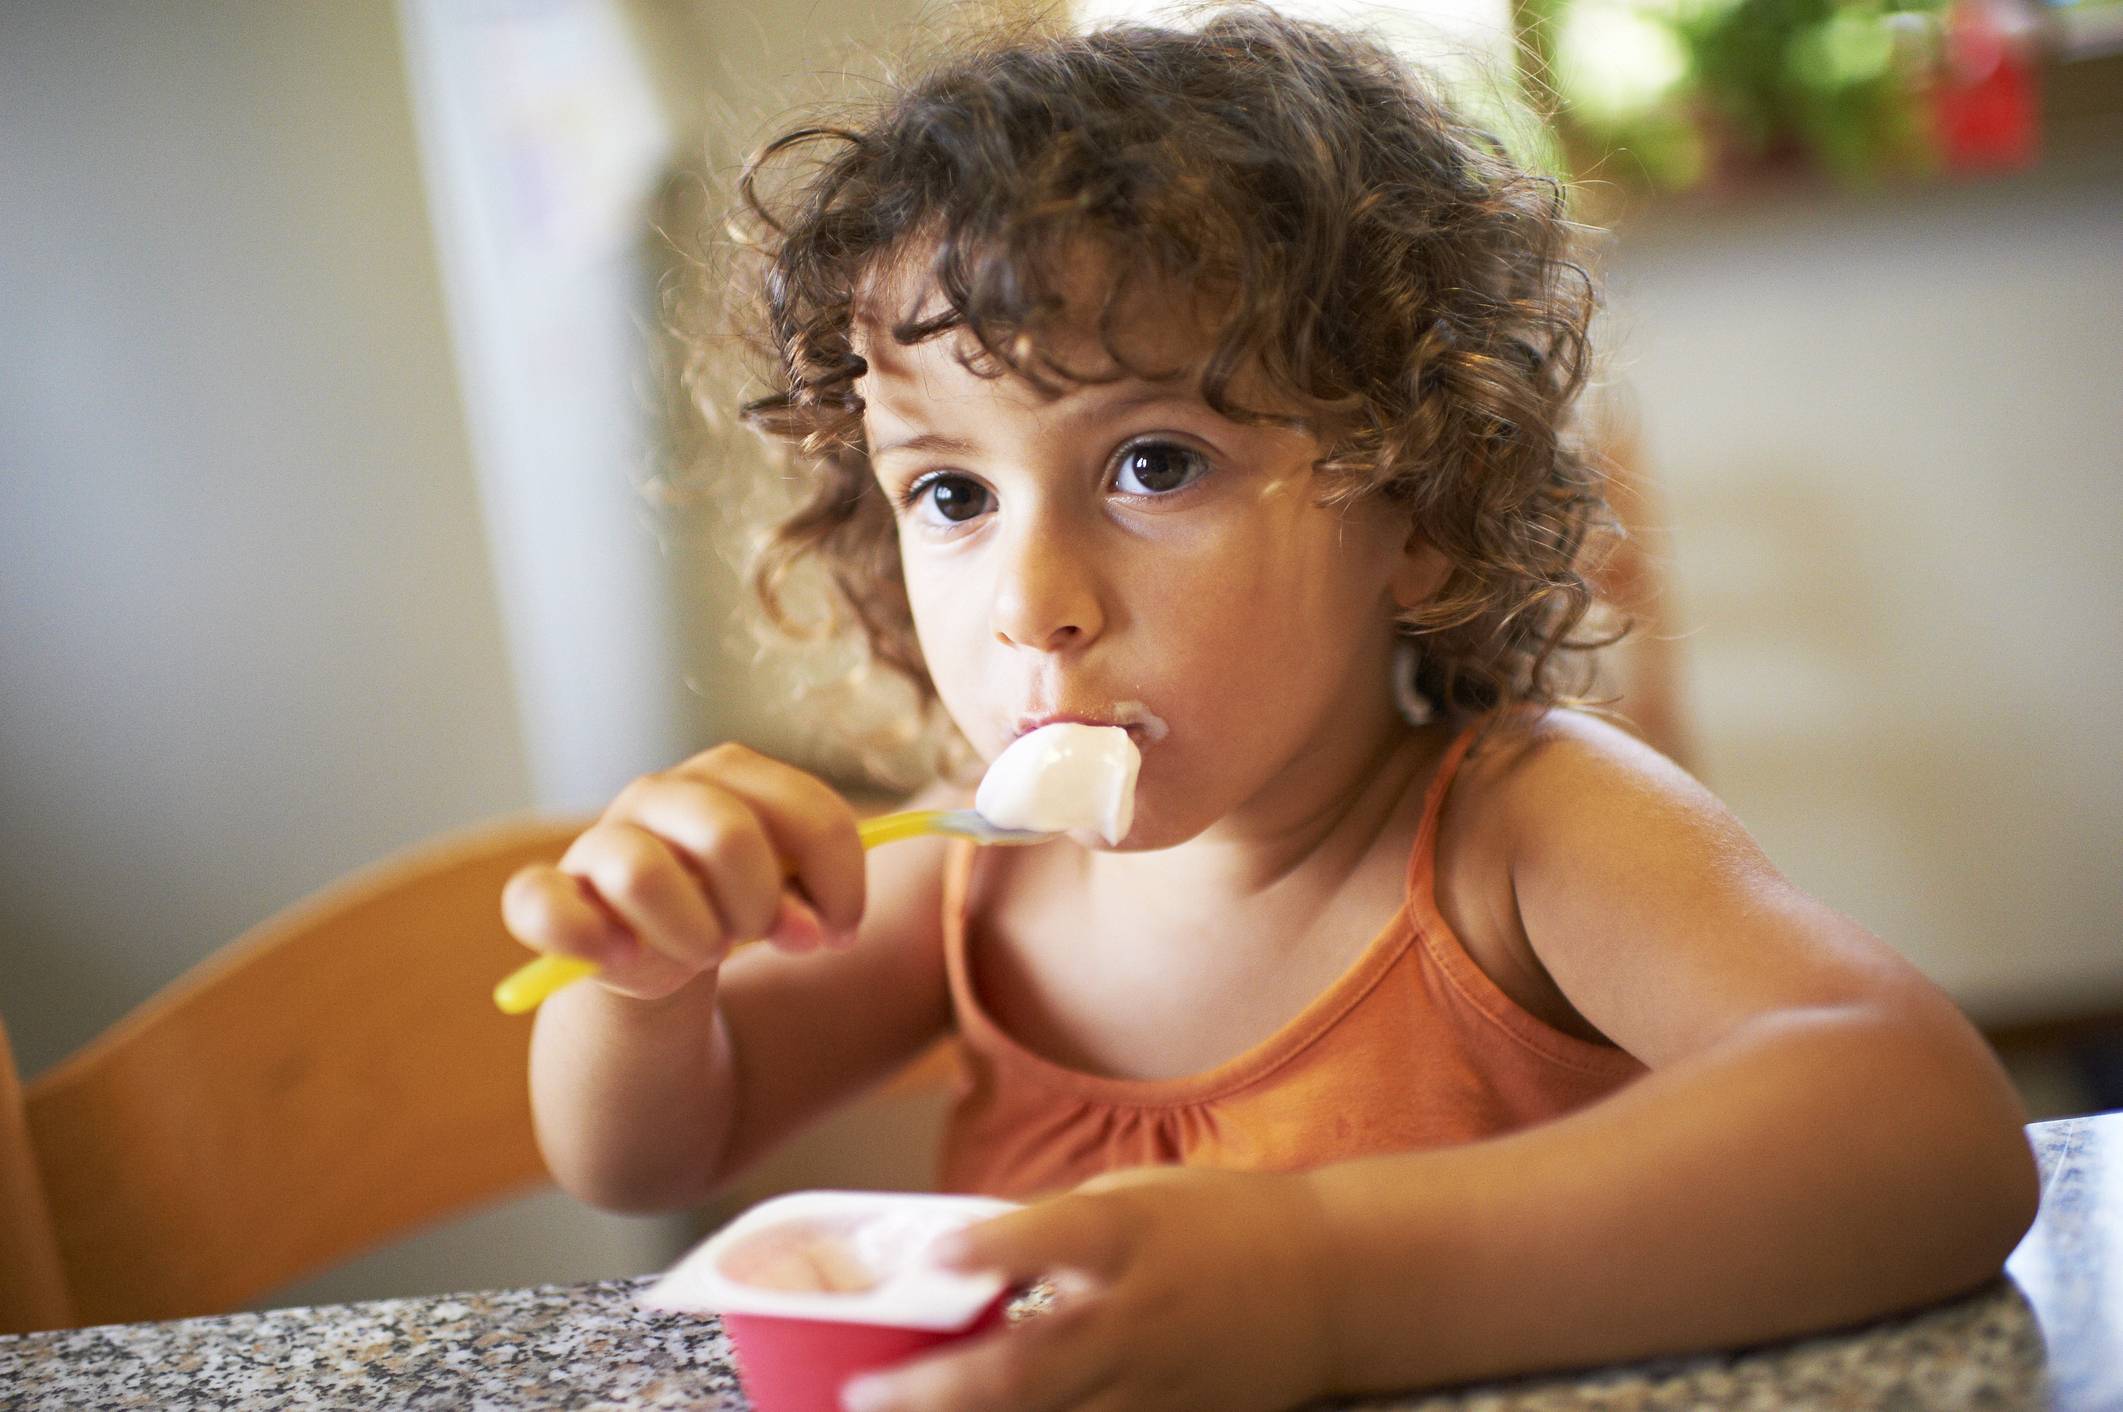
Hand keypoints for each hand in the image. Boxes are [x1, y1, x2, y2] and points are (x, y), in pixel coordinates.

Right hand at [500, 743, 864, 1001]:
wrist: (650, 947)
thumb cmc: (726, 903)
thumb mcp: (781, 894)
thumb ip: (809, 901)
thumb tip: (813, 931)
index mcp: (730, 775)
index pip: (806, 810)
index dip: (839, 878)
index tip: (843, 929)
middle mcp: (662, 793)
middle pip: (727, 835)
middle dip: (762, 905)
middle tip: (761, 937)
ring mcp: (601, 839)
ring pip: (643, 874)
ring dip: (692, 933)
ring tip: (702, 952)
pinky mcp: (548, 891)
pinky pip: (542, 904)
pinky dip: (585, 938)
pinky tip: (618, 956)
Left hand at [842, 1166, 1334, 1411]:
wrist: (1331, 1283)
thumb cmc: (1220, 1224)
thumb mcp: (1134, 1195)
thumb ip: (1053, 1233)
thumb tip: (961, 1262)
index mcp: (1127, 1236)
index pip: (1054, 1238)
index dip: (993, 1251)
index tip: (934, 1260)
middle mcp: (1134, 1318)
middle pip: (1027, 1368)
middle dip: (937, 1389)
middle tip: (861, 1393)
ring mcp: (1152, 1387)